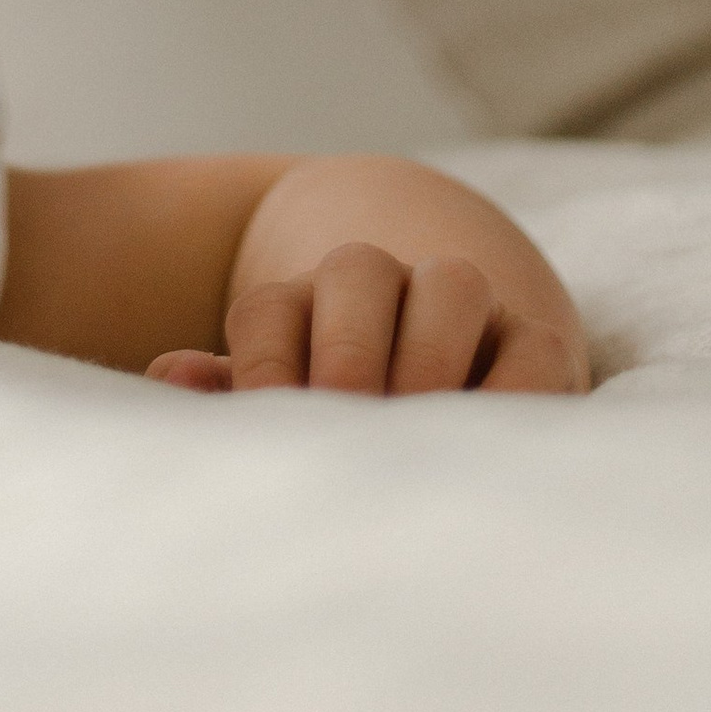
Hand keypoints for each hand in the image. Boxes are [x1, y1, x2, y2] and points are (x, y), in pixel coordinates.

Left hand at [149, 243, 586, 397]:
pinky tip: (489, 442)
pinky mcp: (537, 344)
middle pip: (358, 269)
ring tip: (416, 421)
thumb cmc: (337, 423)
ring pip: (452, 284)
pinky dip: (517, 389)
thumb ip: (232, 393)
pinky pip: (534, 348)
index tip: (269, 418)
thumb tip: (174, 373)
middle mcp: (386, 288)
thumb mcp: (281, 408)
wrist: (449, 394)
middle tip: (345, 412)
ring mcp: (465, 309)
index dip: (264, 361)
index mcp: (306, 304)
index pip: (270, 308)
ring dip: (431, 349)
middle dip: (348, 343)